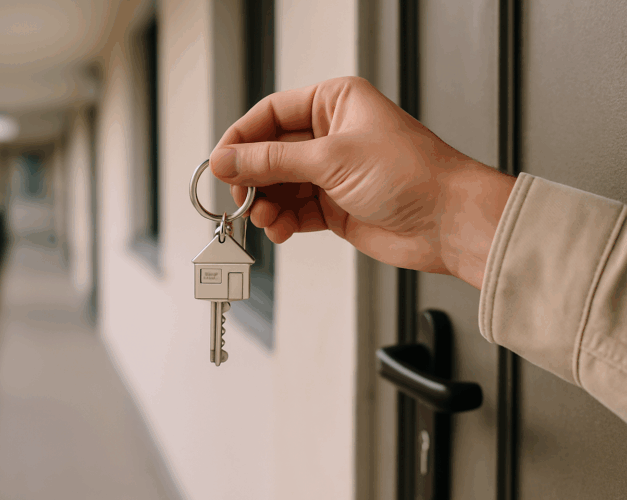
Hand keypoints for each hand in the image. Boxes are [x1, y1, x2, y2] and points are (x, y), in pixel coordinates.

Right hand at [210, 77, 515, 288]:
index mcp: (334, 103)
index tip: (220, 163)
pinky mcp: (335, 207)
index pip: (271, 114)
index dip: (241, 138)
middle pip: (270, 153)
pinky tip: (279, 229)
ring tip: (265, 218)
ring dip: (266, 204)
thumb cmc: (413, 174)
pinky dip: (282, 222)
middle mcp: (331, 135)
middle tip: (241, 197)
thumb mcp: (332, 158)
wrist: (448, 222)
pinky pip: (294, 212)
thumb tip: (227, 159)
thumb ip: (272, 161)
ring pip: (280, 186)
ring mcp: (332, 173)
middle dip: (253, 177)